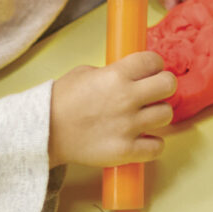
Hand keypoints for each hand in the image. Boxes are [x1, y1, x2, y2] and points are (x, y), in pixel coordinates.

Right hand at [48, 50, 176, 167]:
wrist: (43, 133)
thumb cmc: (60, 102)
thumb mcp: (85, 73)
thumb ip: (112, 72)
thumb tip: (131, 75)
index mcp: (116, 75)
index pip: (154, 61)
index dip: (153, 65)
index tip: (149, 72)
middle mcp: (126, 98)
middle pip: (169, 85)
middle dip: (163, 87)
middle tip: (152, 93)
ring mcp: (128, 126)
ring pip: (166, 115)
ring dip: (157, 115)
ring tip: (143, 118)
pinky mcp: (125, 151)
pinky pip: (157, 147)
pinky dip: (152, 144)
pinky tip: (142, 140)